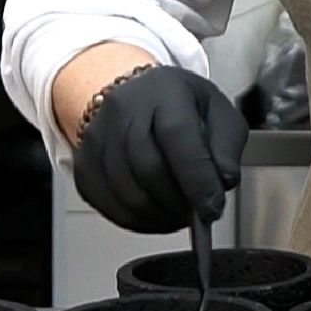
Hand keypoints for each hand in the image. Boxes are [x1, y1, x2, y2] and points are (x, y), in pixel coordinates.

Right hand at [72, 65, 246, 233]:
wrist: (135, 94)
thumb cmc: (179, 104)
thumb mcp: (217, 111)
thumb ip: (226, 147)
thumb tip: (222, 182)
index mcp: (164, 90)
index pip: (177, 135)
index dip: (196, 178)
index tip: (212, 208)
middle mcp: (124, 108)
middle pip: (148, 169)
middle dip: (178, 202)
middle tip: (198, 215)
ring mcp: (97, 136)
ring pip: (127, 193)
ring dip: (159, 215)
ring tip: (179, 215)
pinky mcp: (83, 163)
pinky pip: (108, 205)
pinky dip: (137, 220)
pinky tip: (156, 215)